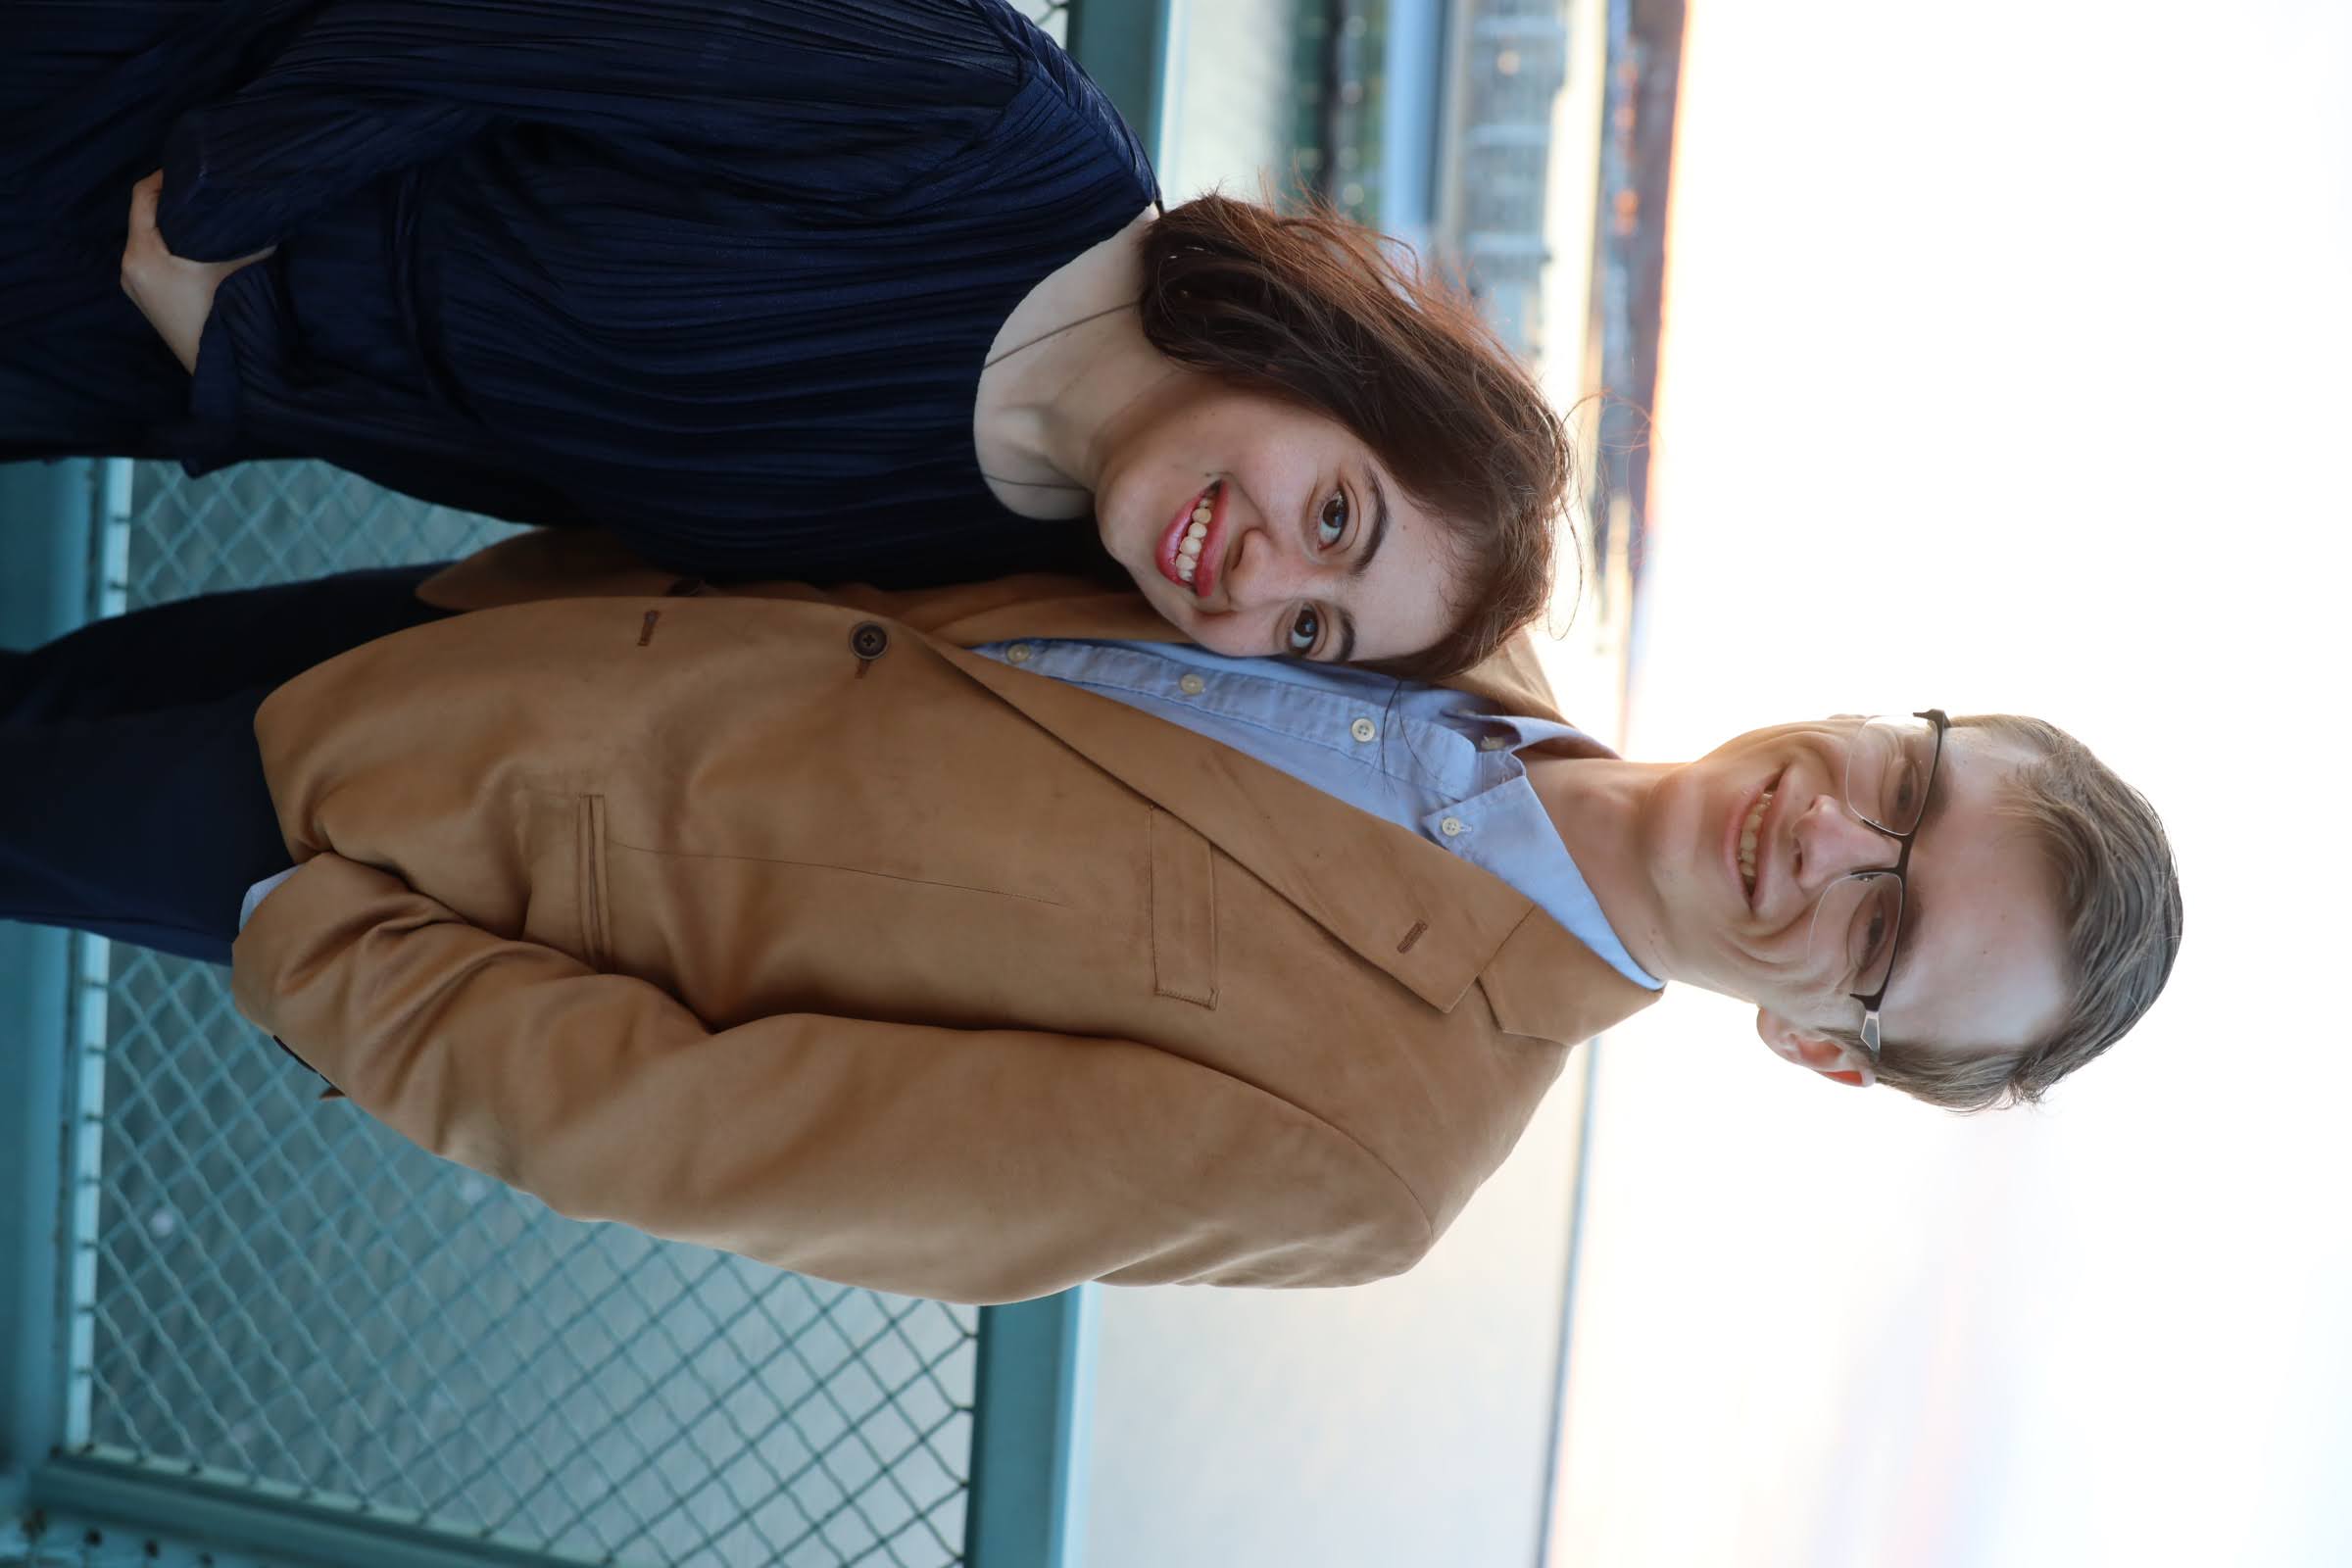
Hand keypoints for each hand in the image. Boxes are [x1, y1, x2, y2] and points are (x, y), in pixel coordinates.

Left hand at [119, 171, 274, 373]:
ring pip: (150, 239)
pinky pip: (153, 259)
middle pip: (144, 217)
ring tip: (205, 219)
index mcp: (141, 254)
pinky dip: (172, 247)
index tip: (191, 170)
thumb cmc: (226, 317)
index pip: (142, 196)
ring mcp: (135, 287)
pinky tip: (199, 249)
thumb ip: (245, 232)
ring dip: (174, 226)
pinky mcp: (147, 301)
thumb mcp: (237, 266)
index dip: (165, 176)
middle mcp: (129, 268)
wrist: (224, 369)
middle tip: (203, 192)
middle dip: (172, 202)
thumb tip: (260, 204)